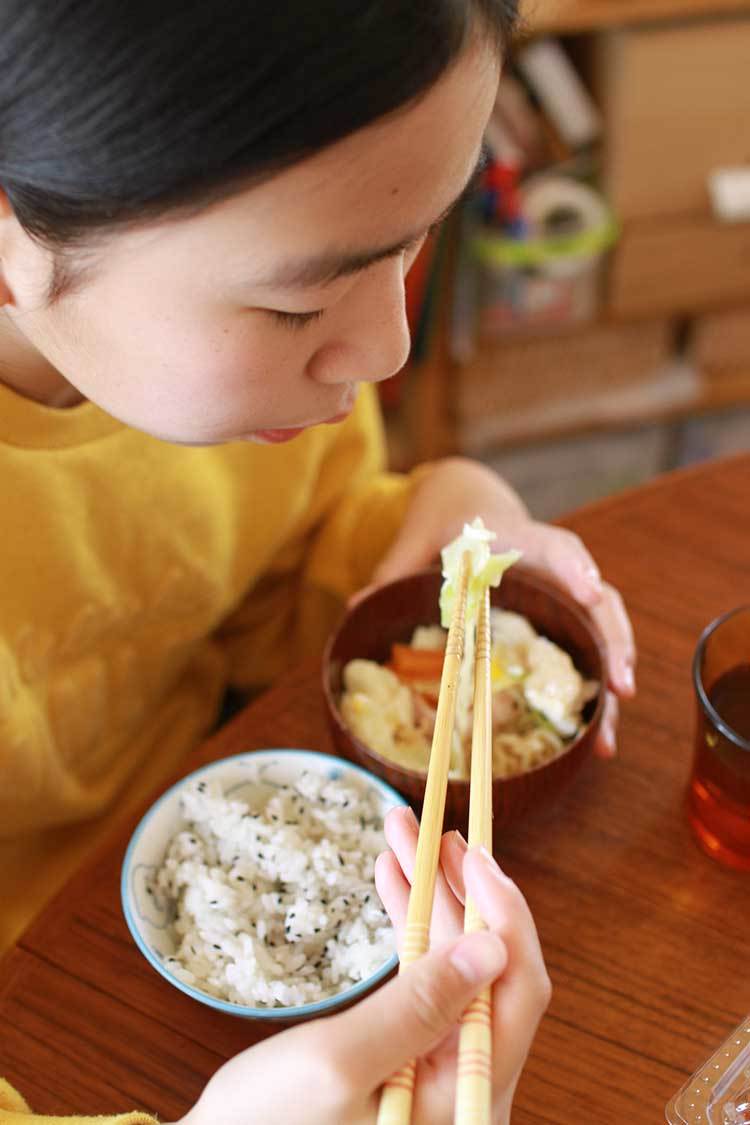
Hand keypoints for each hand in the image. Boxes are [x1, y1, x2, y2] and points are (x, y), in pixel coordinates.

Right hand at [174, 808, 548, 1124]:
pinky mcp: (412, 1059)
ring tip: (405, 838)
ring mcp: (440, 1073)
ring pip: (455, 967)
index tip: (474, 857)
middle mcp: (466, 1089)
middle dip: (460, 893)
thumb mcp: (340, 1061)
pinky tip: (394, 884)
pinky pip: (425, 983)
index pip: (518, 992)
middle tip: (432, 832)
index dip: (503, 915)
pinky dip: (410, 931)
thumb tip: (493, 947)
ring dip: (431, 901)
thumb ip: (420, 1006)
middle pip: (488, 971)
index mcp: (466, 1101)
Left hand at [369, 456, 635, 756]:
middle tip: (621, 686)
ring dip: (611, 677)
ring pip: (602, 628)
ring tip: (607, 732)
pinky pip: (589, 646)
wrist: (467, 503)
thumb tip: (354, 608)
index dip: (575, 567)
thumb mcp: (416, 541)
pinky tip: (596, 732)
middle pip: (595, 597)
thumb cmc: (444, 522)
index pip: (554, 545)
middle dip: (612, 640)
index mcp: (513, 537)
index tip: (592, 592)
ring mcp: (562, 591)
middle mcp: (550, 564)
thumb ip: (393, 571)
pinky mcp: (563, 614)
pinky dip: (595, 687)